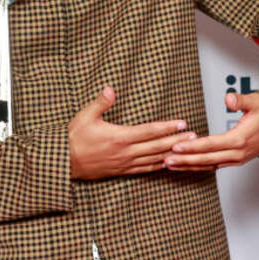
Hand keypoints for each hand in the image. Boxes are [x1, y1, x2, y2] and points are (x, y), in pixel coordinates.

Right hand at [68, 86, 195, 179]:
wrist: (64, 164)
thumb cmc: (74, 138)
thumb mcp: (85, 116)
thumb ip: (101, 103)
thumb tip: (110, 89)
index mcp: (119, 137)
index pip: (149, 131)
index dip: (167, 127)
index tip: (182, 123)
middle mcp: (125, 152)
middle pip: (156, 147)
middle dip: (177, 141)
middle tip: (194, 137)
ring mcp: (124, 163)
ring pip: (153, 160)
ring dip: (171, 154)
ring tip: (187, 150)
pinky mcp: (121, 171)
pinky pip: (144, 169)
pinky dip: (158, 166)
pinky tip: (168, 164)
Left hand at [163, 92, 258, 170]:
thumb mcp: (257, 101)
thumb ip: (241, 100)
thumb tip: (228, 98)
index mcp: (240, 139)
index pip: (210, 145)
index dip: (192, 147)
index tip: (176, 147)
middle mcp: (237, 153)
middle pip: (206, 159)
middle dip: (185, 160)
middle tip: (166, 160)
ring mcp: (237, 159)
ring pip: (209, 165)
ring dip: (189, 166)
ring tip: (170, 165)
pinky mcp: (235, 160)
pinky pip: (214, 166)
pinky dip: (199, 166)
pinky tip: (187, 166)